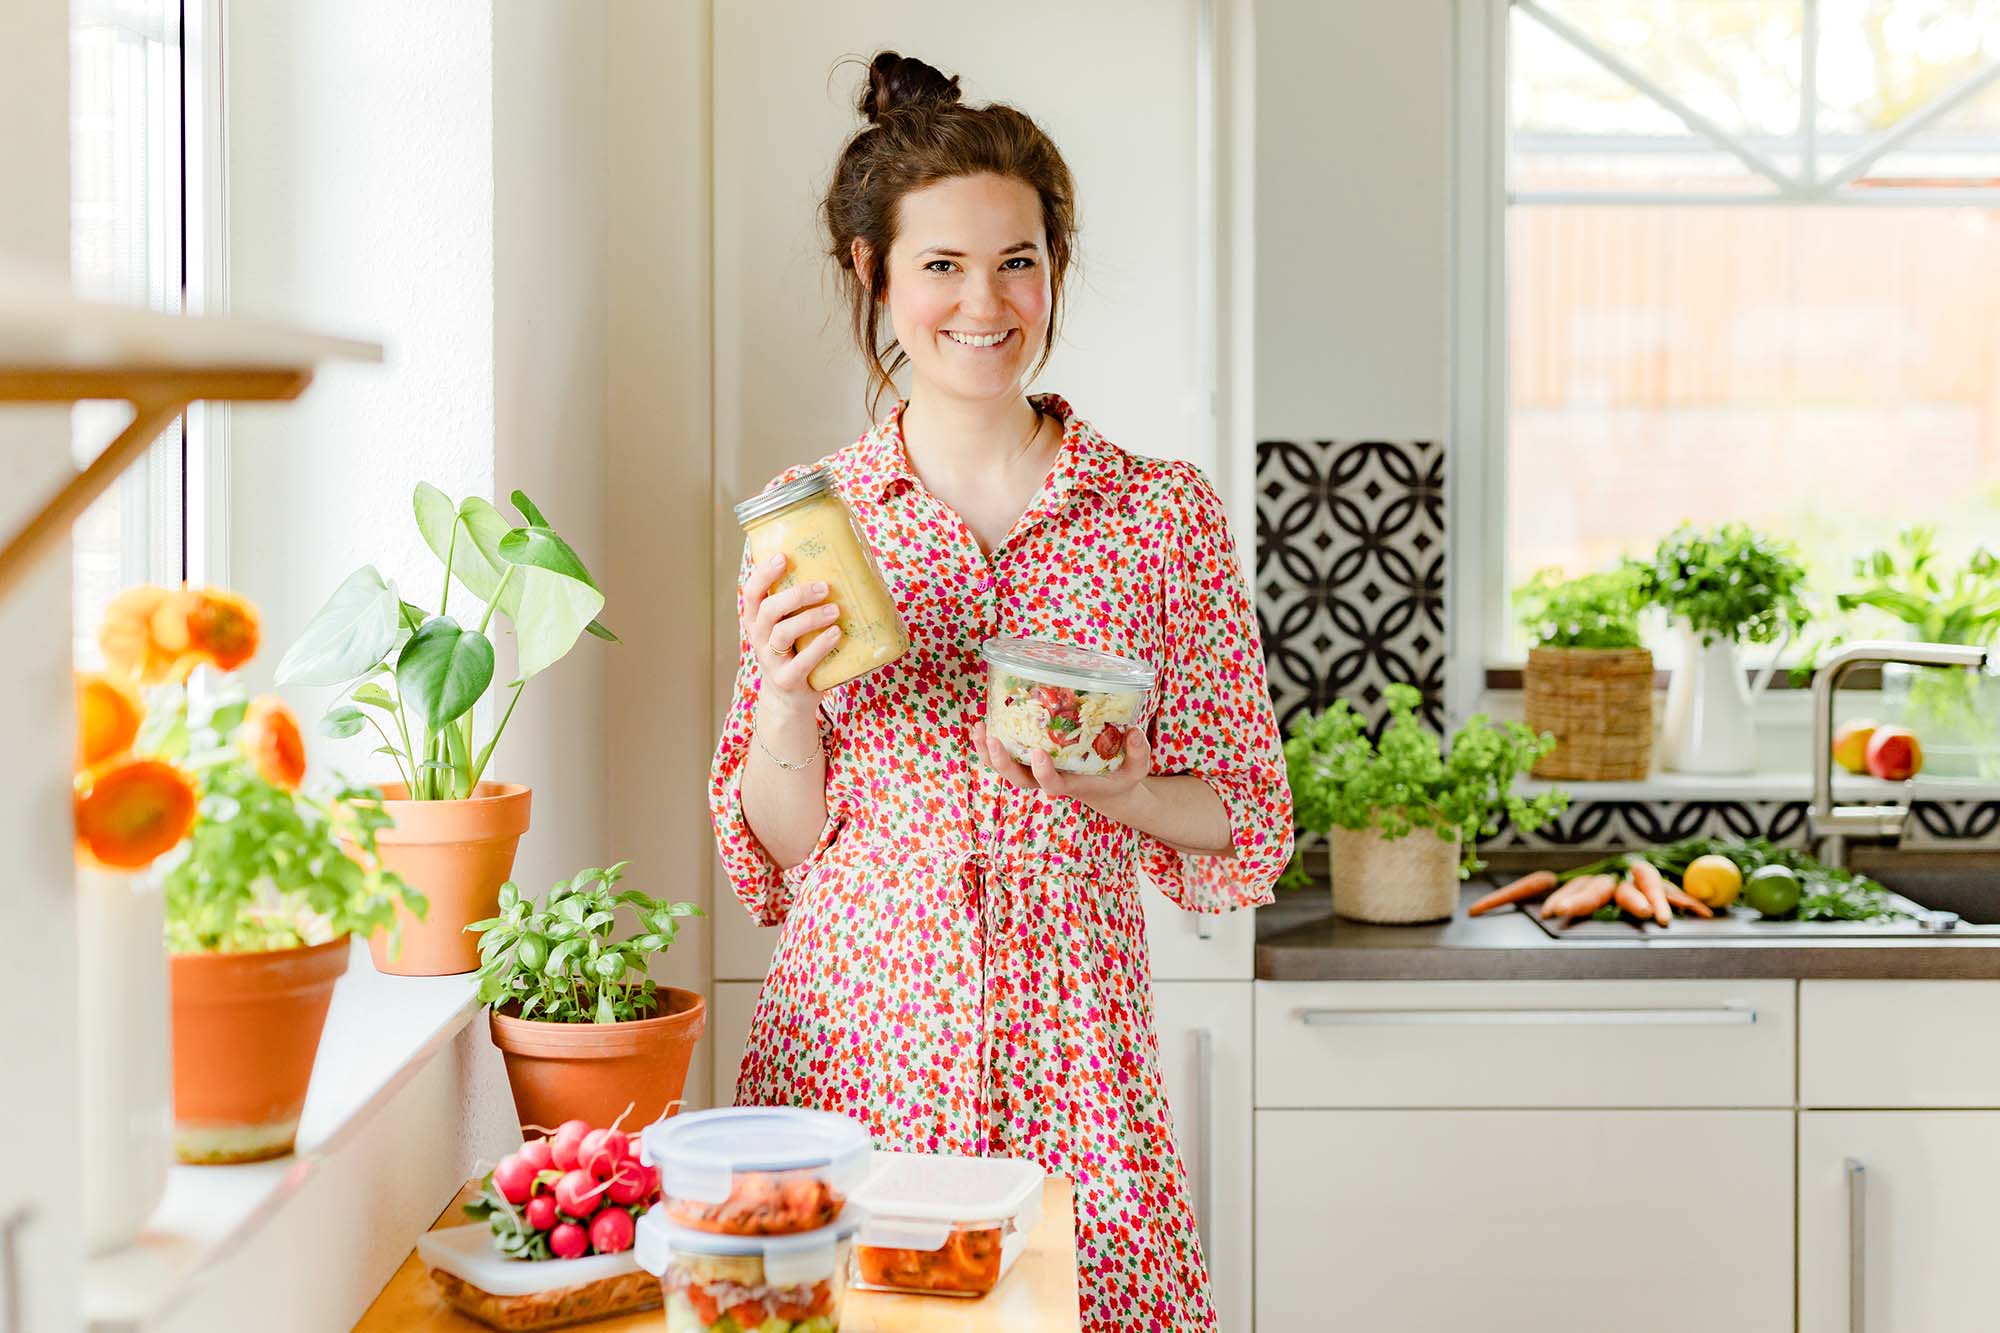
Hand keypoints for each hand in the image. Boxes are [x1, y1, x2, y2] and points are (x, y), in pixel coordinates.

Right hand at [740, 553, 839, 719]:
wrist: (789, 700)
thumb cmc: (796, 652)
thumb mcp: (790, 627)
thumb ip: (800, 605)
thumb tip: (840, 569)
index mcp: (758, 620)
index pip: (752, 592)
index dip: (764, 573)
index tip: (783, 557)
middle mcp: (759, 638)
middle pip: (769, 609)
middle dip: (796, 595)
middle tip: (824, 587)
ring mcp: (771, 661)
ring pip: (783, 633)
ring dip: (810, 618)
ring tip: (835, 610)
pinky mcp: (787, 680)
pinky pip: (801, 662)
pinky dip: (820, 646)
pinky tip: (835, 634)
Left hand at [967, 719, 1153, 809]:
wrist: (1106, 790)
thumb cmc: (1120, 777)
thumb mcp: (1137, 769)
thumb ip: (1139, 752)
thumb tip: (1135, 731)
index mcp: (1071, 785)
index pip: (1052, 785)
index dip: (1043, 772)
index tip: (1038, 754)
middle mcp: (1048, 780)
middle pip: (1018, 780)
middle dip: (1003, 762)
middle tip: (992, 739)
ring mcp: (1036, 772)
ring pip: (1005, 769)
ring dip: (988, 752)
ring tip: (979, 727)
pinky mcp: (1030, 761)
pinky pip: (1004, 755)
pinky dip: (989, 743)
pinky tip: (981, 723)